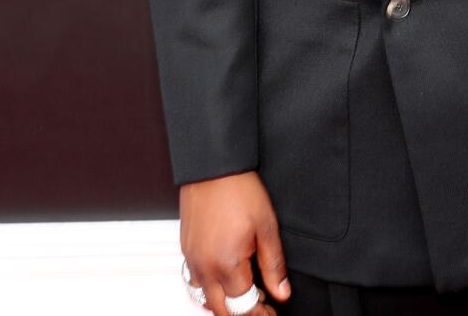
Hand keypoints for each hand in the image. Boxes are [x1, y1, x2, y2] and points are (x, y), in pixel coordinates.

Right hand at [180, 170, 291, 312]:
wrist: (212, 166)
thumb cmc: (239, 190)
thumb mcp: (267, 228)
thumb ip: (273, 265)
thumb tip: (281, 292)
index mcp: (226, 264)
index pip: (244, 306)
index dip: (260, 313)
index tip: (272, 313)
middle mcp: (204, 266)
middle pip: (221, 310)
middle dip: (242, 313)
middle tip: (261, 308)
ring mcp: (192, 258)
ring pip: (204, 298)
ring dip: (224, 303)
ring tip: (244, 295)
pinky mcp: (186, 248)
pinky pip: (195, 280)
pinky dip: (210, 288)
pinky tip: (224, 279)